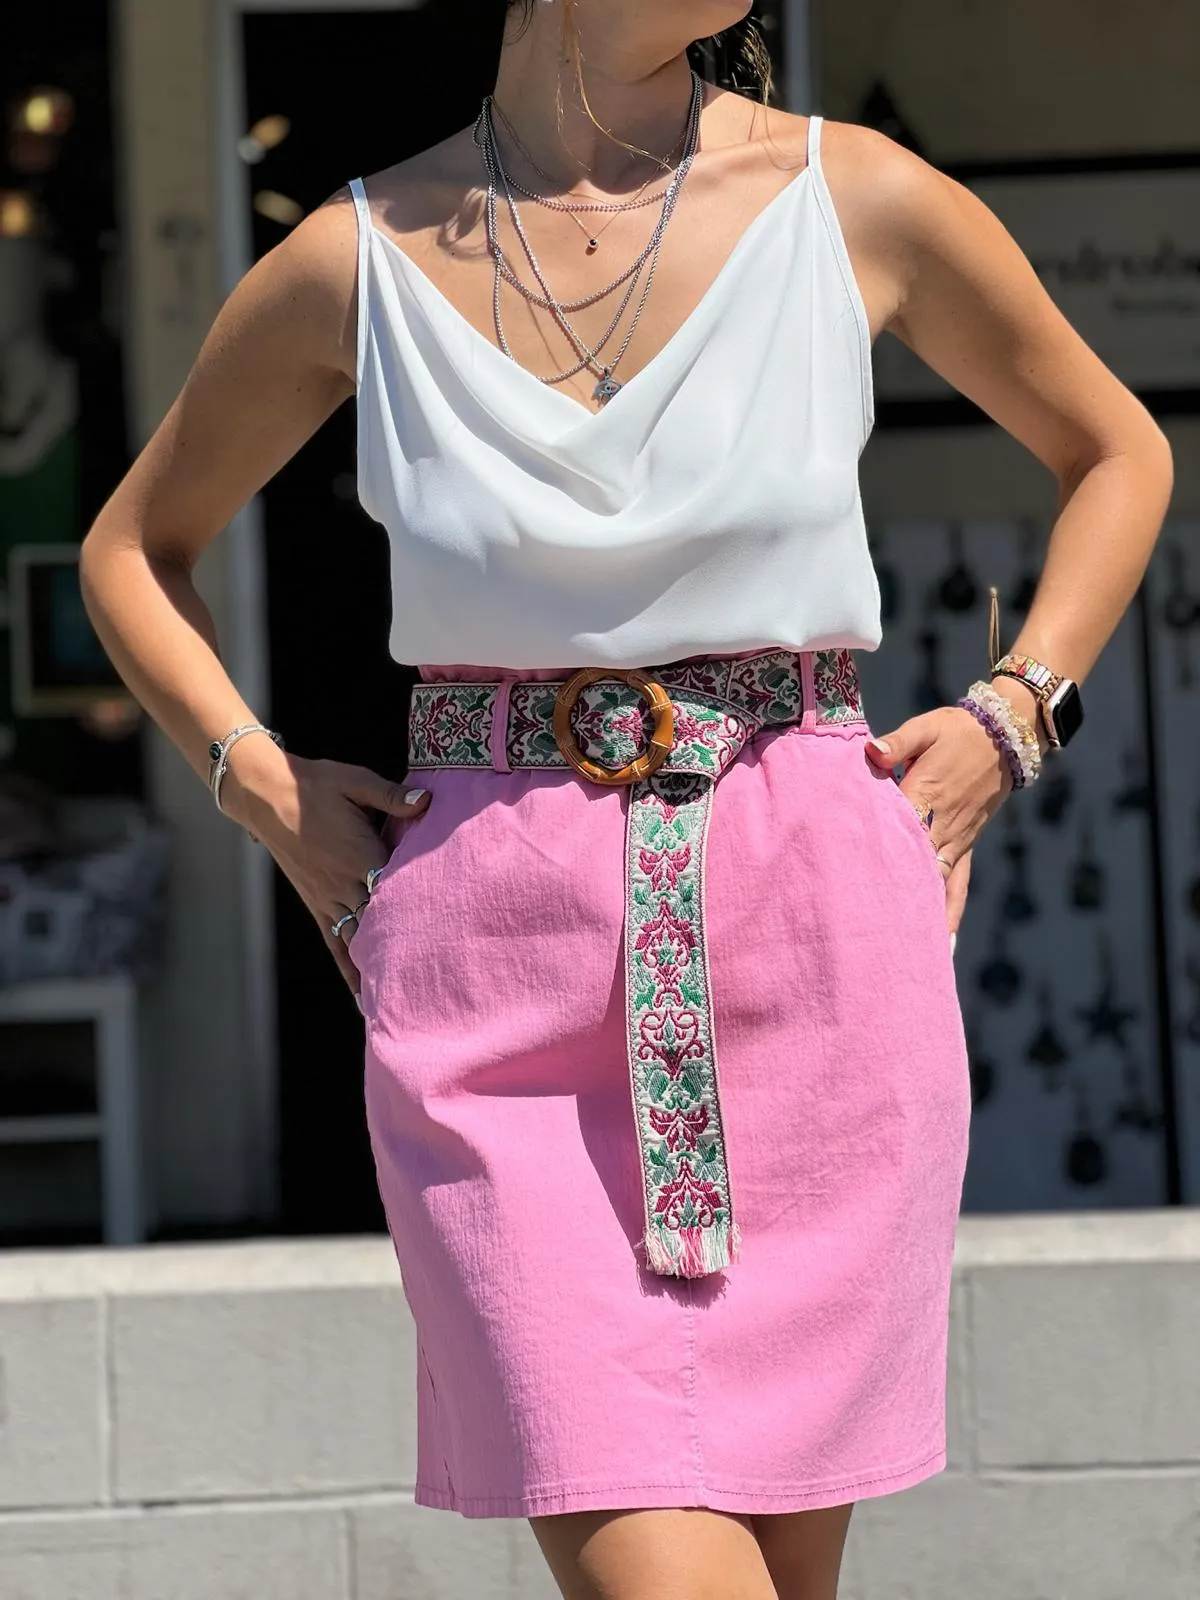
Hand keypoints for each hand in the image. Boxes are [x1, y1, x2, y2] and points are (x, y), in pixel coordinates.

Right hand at [220, 739, 431, 999]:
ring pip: (360, 941)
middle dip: (410, 950)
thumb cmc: (315, 785)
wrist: (266, 795)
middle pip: (384, 923)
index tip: (451, 933)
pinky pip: (334, 944)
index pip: (399, 890)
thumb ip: (392, 796)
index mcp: (361, 854)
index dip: (424, 910)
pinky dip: (349, 970)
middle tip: (440, 980)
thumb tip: (426, 801)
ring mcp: (329, 899)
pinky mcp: (316, 906)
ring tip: (406, 999)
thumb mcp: (355, 781)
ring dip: (382, 968)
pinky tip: (361, 995)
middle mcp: (345, 884)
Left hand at [864, 705, 1012, 937]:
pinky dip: (951, 913)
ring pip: (935, 883)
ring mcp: (956, 839)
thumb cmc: (957, 730)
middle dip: (891, 896)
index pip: (897, 828)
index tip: (854, 882)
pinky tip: (944, 942)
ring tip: (902, 952)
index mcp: (926, 794)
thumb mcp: (927, 728)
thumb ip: (898, 742)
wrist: (1006, 735)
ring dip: (920, 914)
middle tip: (866, 933)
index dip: (877, 853)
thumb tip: (872, 751)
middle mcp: (942, 824)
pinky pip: (959, 885)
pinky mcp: (966, 845)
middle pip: (912, 865)